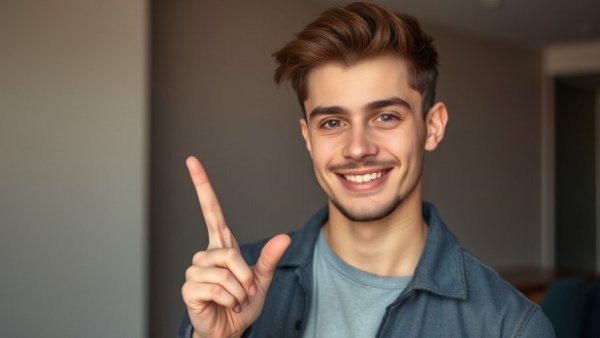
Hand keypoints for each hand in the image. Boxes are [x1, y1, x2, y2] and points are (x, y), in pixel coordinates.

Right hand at [181, 156, 290, 337]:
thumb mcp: (262, 280)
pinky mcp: (189, 287)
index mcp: (222, 246)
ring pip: (224, 272)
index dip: (201, 185)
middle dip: (245, 275)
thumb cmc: (241, 303)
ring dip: (238, 290)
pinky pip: (216, 287)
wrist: (229, 330)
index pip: (210, 210)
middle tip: (245, 291)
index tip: (192, 161)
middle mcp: (205, 254)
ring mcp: (195, 270)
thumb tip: (284, 237)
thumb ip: (270, 258)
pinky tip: (224, 304)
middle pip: (229, 253)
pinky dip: (228, 299)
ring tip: (234, 299)